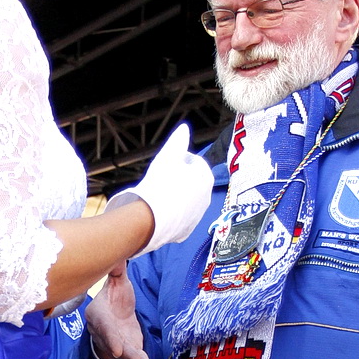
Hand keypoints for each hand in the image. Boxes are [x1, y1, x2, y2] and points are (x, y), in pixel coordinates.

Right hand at [85, 263, 151, 358]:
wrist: (117, 316)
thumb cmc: (115, 297)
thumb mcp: (117, 282)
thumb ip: (117, 271)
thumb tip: (118, 252)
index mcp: (98, 313)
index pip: (101, 323)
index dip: (107, 334)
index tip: (115, 346)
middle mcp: (103, 331)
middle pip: (109, 340)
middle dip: (117, 347)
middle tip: (122, 353)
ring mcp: (115, 343)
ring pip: (123, 351)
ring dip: (132, 358)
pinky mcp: (127, 349)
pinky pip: (133, 357)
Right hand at [104, 124, 214, 251]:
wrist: (151, 217)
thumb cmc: (161, 183)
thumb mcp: (168, 155)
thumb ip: (178, 140)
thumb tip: (184, 127)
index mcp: (205, 177)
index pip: (195, 162)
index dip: (180, 160)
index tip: (168, 163)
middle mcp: (206, 198)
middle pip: (192, 183)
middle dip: (180, 179)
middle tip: (163, 179)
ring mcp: (197, 216)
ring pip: (187, 201)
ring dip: (177, 197)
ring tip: (161, 195)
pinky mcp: (187, 231)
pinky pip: (181, 218)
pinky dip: (174, 214)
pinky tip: (161, 211)